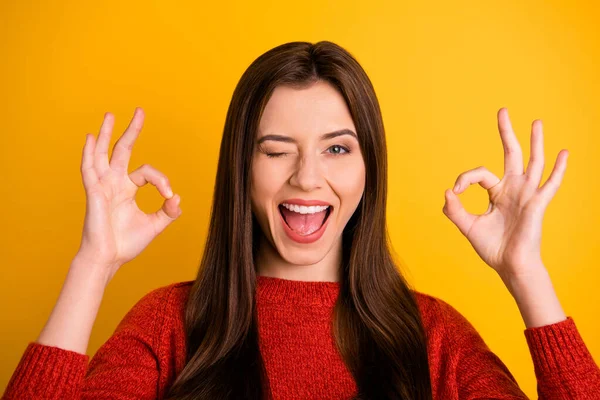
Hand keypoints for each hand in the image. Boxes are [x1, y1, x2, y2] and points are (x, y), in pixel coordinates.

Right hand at [76, 107, 180, 282]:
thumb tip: (177, 198)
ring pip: (103, 154)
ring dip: (106, 134)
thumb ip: (168, 212)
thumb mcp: (155, 225)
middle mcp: (114, 183)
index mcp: (127, 189)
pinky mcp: (93, 192)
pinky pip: (89, 169)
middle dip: (131, 131)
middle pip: (122, 150)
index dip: (162, 181)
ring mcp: (102, 185)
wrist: (108, 259)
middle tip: (140, 111)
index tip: (169, 196)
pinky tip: (89, 138)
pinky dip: (89, 153)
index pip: (147, 172)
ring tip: (110, 115)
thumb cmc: (126, 243)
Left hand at [442, 107, 568, 280]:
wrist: (510, 266)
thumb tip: (447, 192)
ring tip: (537, 122)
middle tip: (502, 111)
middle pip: (511, 154)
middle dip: (506, 133)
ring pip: (533, 162)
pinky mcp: (537, 204)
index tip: (456, 191)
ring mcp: (527, 195)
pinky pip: (551, 184)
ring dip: (535, 141)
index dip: (465, 178)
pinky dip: (558, 169)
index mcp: (497, 193)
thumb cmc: (492, 248)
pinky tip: (564, 152)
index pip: (480, 174)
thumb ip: (455, 210)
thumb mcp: (468, 226)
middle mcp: (513, 189)